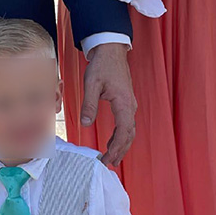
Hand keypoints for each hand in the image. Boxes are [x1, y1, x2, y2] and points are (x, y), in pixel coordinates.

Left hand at [81, 43, 136, 166]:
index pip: (124, 132)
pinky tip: (114, 141)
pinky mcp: (126, 101)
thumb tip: (85, 124)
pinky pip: (127, 123)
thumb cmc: (102, 65)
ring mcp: (130, 103)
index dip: (116, 148)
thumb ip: (89, 104)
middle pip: (129, 135)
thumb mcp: (92, 83)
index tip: (108, 159)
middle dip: (120, 151)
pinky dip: (122, 135)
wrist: (111, 50)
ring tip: (113, 158)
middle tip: (109, 164)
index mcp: (124, 103)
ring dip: (122, 145)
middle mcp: (130, 105)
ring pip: (129, 130)